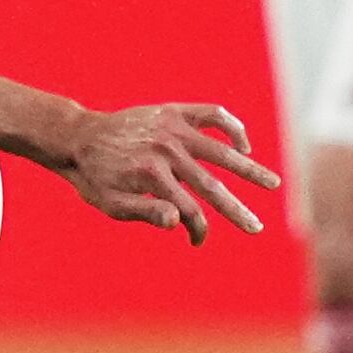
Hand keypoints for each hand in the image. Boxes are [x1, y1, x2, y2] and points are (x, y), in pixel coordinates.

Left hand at [59, 103, 279, 244]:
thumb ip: (144, 213)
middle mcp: (166, 152)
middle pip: (211, 187)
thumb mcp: (110, 204)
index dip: (197, 230)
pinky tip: (243, 147)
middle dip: (236, 211)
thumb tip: (178, 223)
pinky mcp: (174, 112)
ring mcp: (172, 129)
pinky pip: (212, 115)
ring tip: (273, 183)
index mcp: (151, 177)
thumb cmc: (96, 178)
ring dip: (249, 170)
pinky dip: (232, 128)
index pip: (188, 211)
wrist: (79, 138)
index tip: (197, 241)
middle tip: (257, 228)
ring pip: (222, 151)